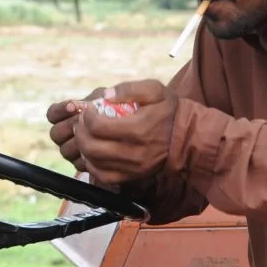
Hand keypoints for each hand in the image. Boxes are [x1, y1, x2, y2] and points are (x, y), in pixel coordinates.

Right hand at [46, 88, 110, 175]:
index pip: (52, 114)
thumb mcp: (107, 98)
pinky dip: (89, 156)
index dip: (59, 111)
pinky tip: (103, 148)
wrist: (129, 130)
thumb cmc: (116, 109)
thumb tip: (97, 99)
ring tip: (96, 134)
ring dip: (79, 141)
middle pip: (56, 134)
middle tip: (85, 121)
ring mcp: (73, 152)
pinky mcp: (84, 165)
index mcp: (65, 117)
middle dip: (70, 126)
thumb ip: (98, 97)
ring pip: (65, 150)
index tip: (73, 106)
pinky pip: (79, 163)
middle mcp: (65, 135)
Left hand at [49, 80, 175, 184]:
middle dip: (80, 132)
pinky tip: (92, 153)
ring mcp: (133, 167)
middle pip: (92, 147)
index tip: (88, 110)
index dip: (87, 117)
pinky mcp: (132, 177)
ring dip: (83, 148)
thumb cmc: (168, 111)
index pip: (99, 126)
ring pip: (94, 163)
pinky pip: (103, 176)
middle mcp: (135, 152)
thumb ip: (129, 89)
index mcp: (140, 128)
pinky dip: (91, 165)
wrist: (186, 138)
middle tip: (82, 123)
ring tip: (85, 135)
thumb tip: (105, 95)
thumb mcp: (155, 90)